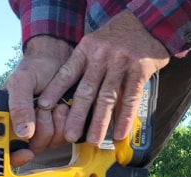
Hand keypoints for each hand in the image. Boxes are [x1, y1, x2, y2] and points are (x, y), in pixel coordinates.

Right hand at [5, 36, 72, 165]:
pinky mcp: (58, 128)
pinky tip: (63, 108)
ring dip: (55, 125)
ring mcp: (41, 130)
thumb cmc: (35, 67)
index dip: (14, 156)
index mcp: (7, 119)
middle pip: (32, 149)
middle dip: (41, 131)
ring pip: (49, 145)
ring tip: (56, 105)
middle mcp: (22, 128)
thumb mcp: (22, 82)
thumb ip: (20, 106)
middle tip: (44, 110)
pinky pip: (63, 138)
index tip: (26, 152)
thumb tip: (23, 133)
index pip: (5, 149)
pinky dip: (65, 124)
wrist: (58, 58)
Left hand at [36, 10, 169, 145]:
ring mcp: (121, 63)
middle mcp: (102, 57)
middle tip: (69, 136)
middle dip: (77, 116)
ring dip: (100, 122)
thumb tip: (66, 96)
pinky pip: (131, 98)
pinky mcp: (139, 70)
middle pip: (86, 91)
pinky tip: (120, 133)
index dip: (55, 91)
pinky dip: (125, 117)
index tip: (44, 107)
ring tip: (93, 141)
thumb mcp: (95, 44)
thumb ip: (83, 66)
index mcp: (86, 50)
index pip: (67, 73)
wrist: (146, 22)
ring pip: (107, 97)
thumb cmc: (116, 38)